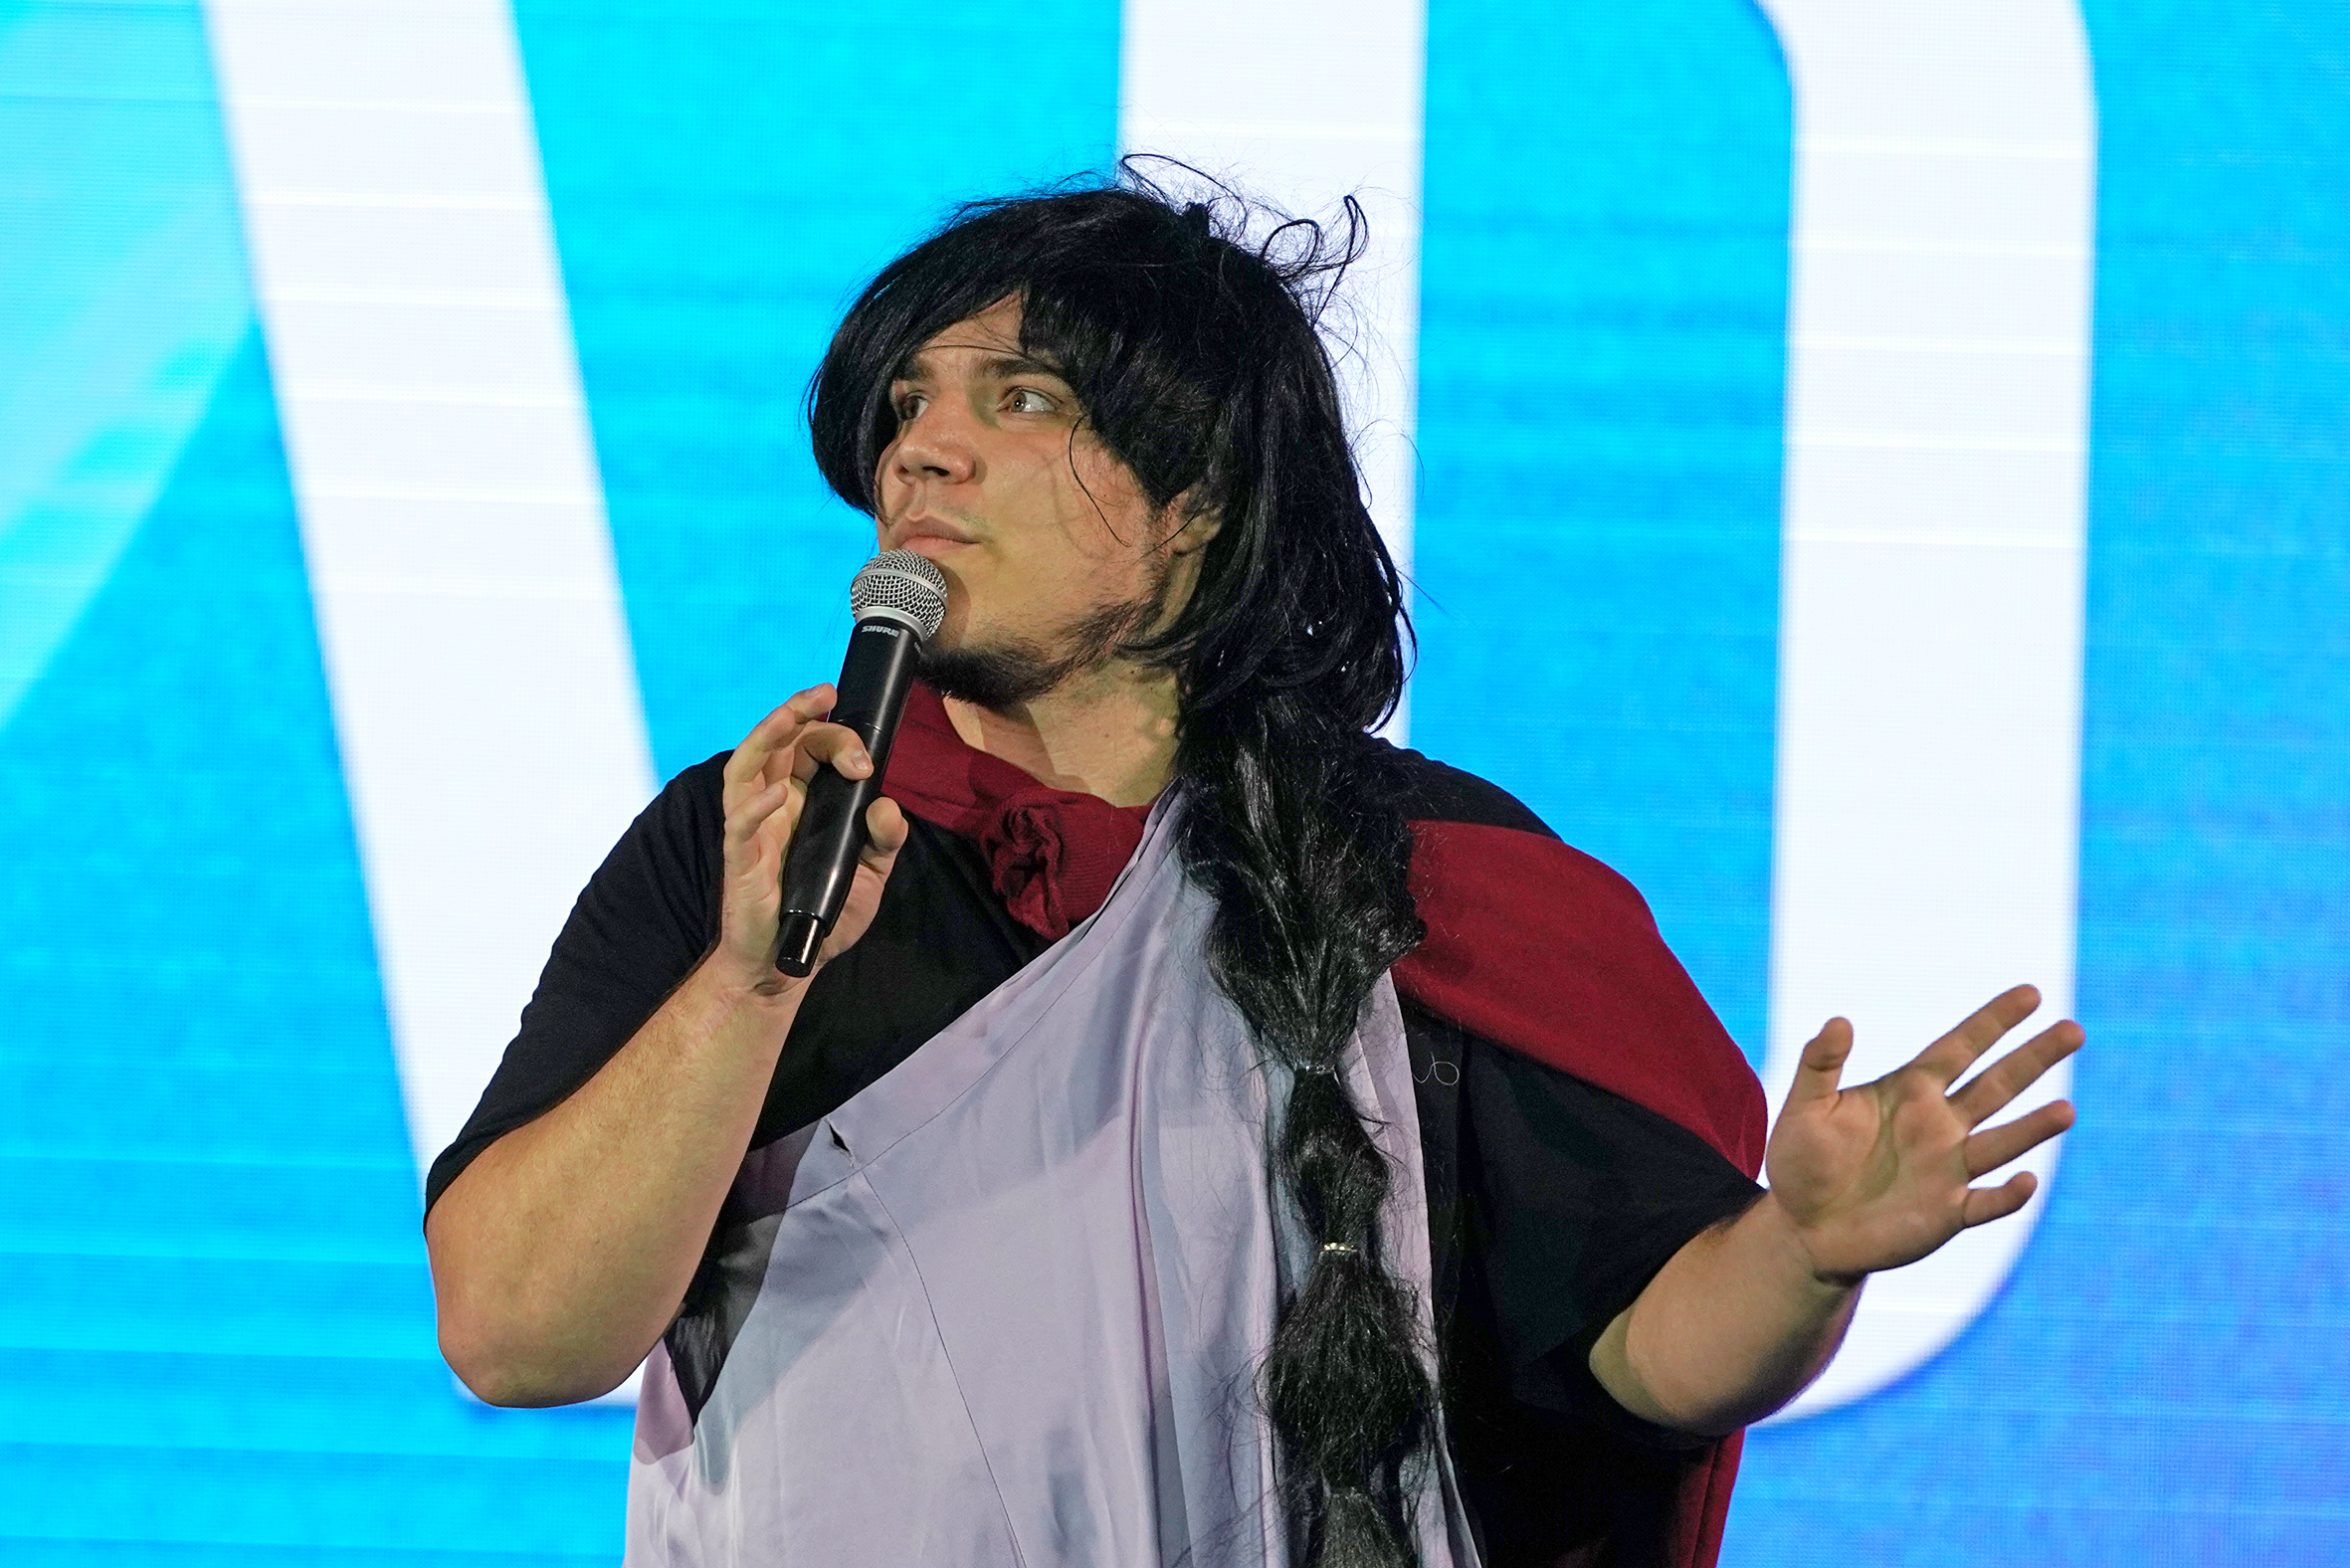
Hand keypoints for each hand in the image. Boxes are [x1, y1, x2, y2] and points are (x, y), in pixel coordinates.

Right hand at [713, 684, 907, 991]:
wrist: (792, 962)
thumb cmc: (826, 912)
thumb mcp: (871, 873)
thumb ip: (885, 839)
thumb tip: (886, 807)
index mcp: (806, 799)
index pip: (813, 746)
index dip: (840, 739)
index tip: (866, 765)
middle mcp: (776, 803)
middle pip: (782, 742)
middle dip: (810, 720)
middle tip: (833, 710)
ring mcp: (754, 826)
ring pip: (747, 764)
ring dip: (768, 732)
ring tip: (792, 711)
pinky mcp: (741, 857)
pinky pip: (740, 822)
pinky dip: (757, 804)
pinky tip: (780, 795)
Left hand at [1764, 985, 2080, 1285]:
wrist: (1802, 1228)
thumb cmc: (1801, 1160)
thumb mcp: (1804, 1107)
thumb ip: (1821, 1064)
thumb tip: (1839, 1020)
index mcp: (1909, 1091)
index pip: (1960, 1047)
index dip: (1994, 1021)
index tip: (2031, 993)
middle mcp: (1938, 1125)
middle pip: (1996, 1085)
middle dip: (2034, 1058)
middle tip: (2073, 1030)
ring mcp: (1948, 1170)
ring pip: (2002, 1142)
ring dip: (2033, 1129)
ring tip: (2066, 1111)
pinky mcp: (1948, 1213)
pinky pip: (1987, 1202)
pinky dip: (2008, 1195)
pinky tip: (2025, 1181)